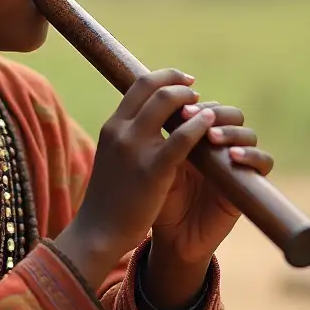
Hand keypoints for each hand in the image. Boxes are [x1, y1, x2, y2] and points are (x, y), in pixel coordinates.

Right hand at [52, 69, 218, 287]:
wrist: (99, 232)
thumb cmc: (109, 199)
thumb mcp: (112, 159)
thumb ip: (126, 138)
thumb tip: (145, 123)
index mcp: (112, 127)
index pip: (137, 84)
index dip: (164, 77)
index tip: (181, 82)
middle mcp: (120, 131)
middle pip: (154, 87)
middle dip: (180, 84)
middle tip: (196, 93)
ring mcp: (135, 149)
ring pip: (167, 103)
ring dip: (191, 100)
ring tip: (207, 110)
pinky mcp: (153, 170)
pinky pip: (181, 138)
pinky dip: (198, 125)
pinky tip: (210, 123)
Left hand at [150, 101, 273, 264]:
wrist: (171, 237)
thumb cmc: (158, 200)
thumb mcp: (156, 167)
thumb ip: (165, 139)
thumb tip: (163, 105)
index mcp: (196, 136)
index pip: (206, 107)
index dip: (197, 105)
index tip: (180, 110)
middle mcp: (220, 146)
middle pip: (231, 114)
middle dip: (215, 112)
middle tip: (194, 117)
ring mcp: (236, 163)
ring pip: (248, 134)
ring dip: (232, 131)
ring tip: (212, 138)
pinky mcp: (249, 183)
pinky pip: (264, 163)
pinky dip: (253, 156)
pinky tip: (234, 157)